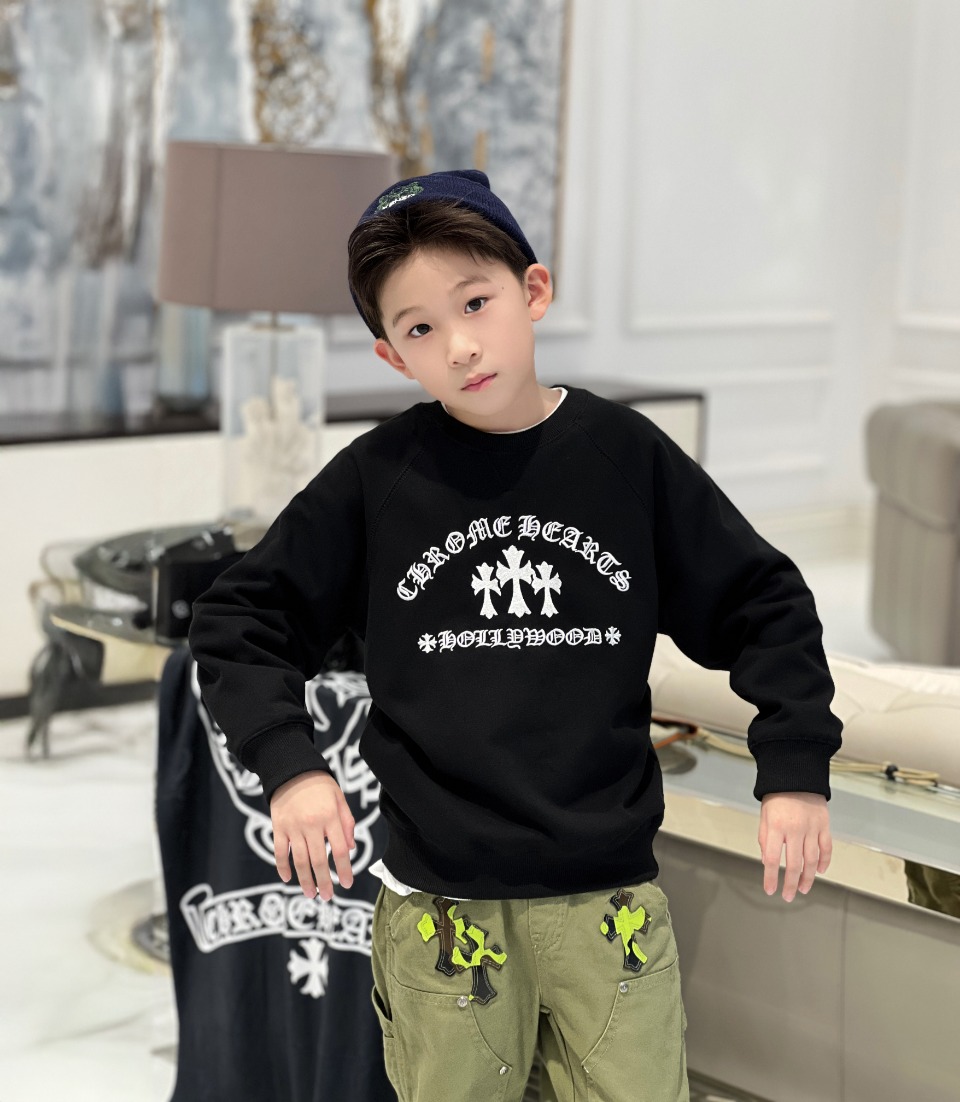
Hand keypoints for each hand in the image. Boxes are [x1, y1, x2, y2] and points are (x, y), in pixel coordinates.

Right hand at [271, 770, 355, 899]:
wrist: (292, 770)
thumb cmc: (320, 785)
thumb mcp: (339, 798)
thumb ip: (347, 823)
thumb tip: (351, 849)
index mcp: (330, 817)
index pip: (340, 850)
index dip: (344, 869)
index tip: (347, 883)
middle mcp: (312, 824)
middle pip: (319, 860)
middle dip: (325, 881)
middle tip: (328, 897)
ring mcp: (293, 827)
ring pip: (299, 860)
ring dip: (305, 880)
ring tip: (311, 894)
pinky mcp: (278, 827)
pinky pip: (279, 852)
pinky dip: (282, 867)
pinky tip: (288, 879)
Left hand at [758, 791, 831, 901]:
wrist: (796, 775)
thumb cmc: (777, 796)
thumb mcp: (764, 816)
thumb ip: (765, 838)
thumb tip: (766, 861)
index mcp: (776, 826)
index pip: (771, 859)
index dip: (770, 877)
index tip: (769, 890)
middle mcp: (794, 829)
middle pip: (793, 864)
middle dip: (789, 883)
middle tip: (787, 896)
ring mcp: (811, 828)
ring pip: (811, 860)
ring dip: (807, 878)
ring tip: (802, 888)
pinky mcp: (824, 825)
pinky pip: (826, 848)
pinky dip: (824, 862)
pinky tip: (819, 871)